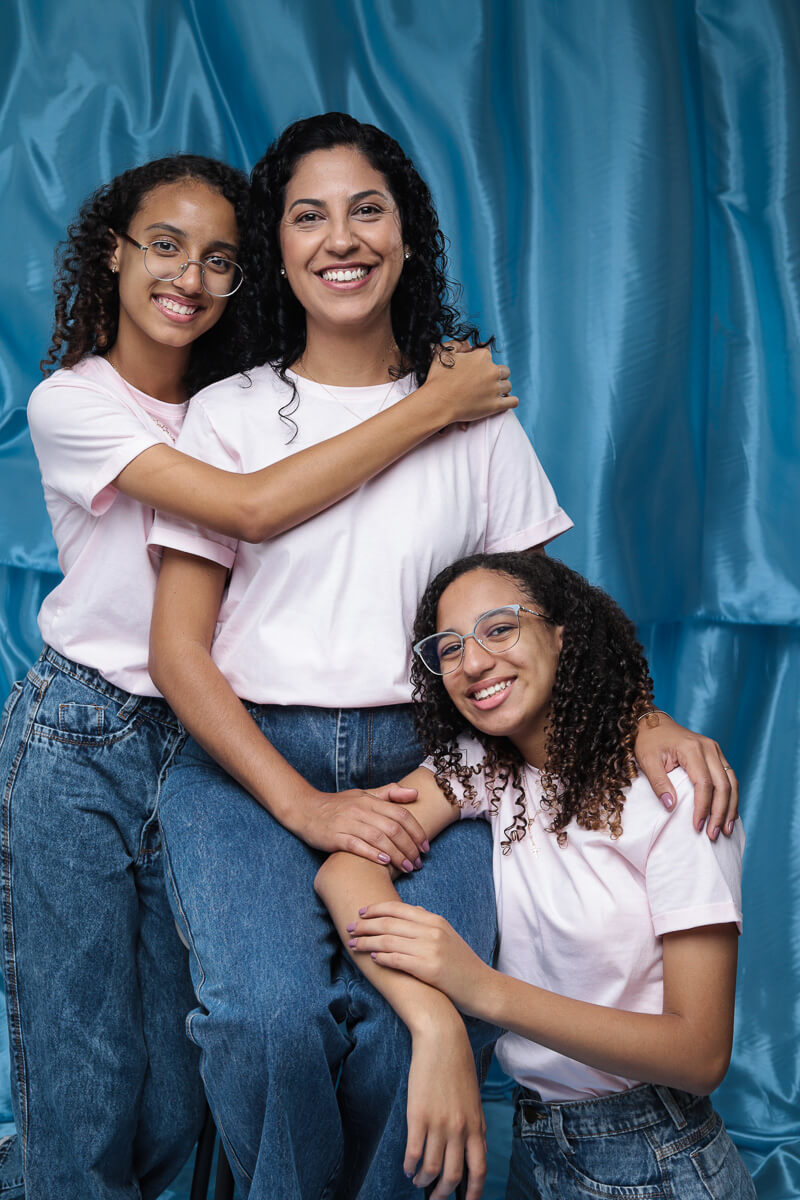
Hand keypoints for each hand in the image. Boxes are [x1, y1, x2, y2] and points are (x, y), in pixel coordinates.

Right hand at [301, 784, 429, 871]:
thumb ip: (389, 793)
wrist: (306, 810)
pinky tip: (385, 862)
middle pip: (393, 828)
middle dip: (410, 847)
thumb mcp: (364, 794)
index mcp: (370, 800)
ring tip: (407, 867)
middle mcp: (360, 810)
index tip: (426, 846)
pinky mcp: (335, 837)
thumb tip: (415, 792)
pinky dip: (373, 854)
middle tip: (419, 862)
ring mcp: (347, 824)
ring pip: (378, 838)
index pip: (401, 814)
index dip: (416, 831)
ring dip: (396, 855)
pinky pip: (357, 846)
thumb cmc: (339, 805)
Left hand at [348, 901, 487, 1012]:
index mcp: (435, 920)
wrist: (482, 987)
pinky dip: (382, 957)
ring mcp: (431, 949)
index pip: (398, 908)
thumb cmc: (462, 964)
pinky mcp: (429, 969)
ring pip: (389, 940)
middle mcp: (432, 931)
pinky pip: (397, 959)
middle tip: (349, 928)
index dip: (376, 909)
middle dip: (365, 925)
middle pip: (389, 923)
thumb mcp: (448, 935)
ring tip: (353, 943)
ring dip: (367, 941)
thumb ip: (429, 922)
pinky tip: (372, 958)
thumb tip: (412, 909)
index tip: (361, 912)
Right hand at [405, 1018, 486, 1199]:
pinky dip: (409, 1165)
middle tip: (435, 1199)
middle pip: (453, 1176)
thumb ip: (475, 1127)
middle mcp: (460, 1130)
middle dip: (443, 1194)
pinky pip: (413, 1152)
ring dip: (423, 1181)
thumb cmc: (458, 1068)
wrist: (442, 1041)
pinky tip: (407, 1167)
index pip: (478, 1170)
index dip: (473, 1193)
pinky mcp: (418, 1116)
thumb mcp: (474, 1100)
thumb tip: (475, 1153)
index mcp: (476, 1126)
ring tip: (417, 1181)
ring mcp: (439, 1124)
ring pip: (431, 1168)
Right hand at [426, 341, 517, 426]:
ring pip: (508, 385)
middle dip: (496, 374)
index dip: (481, 360)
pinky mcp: (495, 405)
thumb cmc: (437, 378)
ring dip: (502, 388)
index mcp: (481, 356)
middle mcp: (491, 371)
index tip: (474, 367)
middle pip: (504, 370)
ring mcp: (495, 389)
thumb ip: (457, 344)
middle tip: (485, 381)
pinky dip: (511, 401)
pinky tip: (505, 401)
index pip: (488, 353)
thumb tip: (466, 342)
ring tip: (492, 392)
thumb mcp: (443, 353)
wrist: (437, 403)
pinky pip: (513, 401)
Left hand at [634, 713, 738, 840]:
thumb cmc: (648, 742)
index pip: (704, 783)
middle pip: (723, 784)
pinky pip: (729, 777)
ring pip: (732, 782)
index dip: (703, 807)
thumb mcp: (647, 761)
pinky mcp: (716, 755)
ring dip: (731, 807)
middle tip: (714, 834)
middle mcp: (709, 748)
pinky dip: (731, 797)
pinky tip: (728, 814)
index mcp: (692, 748)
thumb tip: (670, 805)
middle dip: (720, 812)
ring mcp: (715, 750)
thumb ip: (658, 783)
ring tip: (725, 829)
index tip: (697, 826)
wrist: (653, 723)